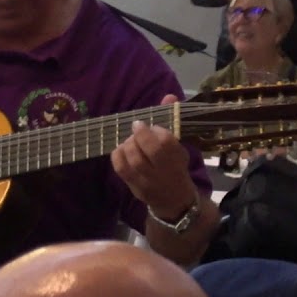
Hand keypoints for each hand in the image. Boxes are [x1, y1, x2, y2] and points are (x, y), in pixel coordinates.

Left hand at [110, 95, 198, 220]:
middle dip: (140, 135)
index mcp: (178, 160)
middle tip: (136, 126)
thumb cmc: (175, 167)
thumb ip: (171, 120)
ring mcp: (147, 182)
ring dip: (128, 144)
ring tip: (130, 139)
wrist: (173, 200)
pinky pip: (120, 169)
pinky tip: (122, 149)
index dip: (156, 130)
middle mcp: (164, 173)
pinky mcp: (133, 187)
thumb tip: (169, 96)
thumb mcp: (178, 145)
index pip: (166, 143)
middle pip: (150, 152)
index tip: (152, 125)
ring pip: (134, 161)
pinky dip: (117, 155)